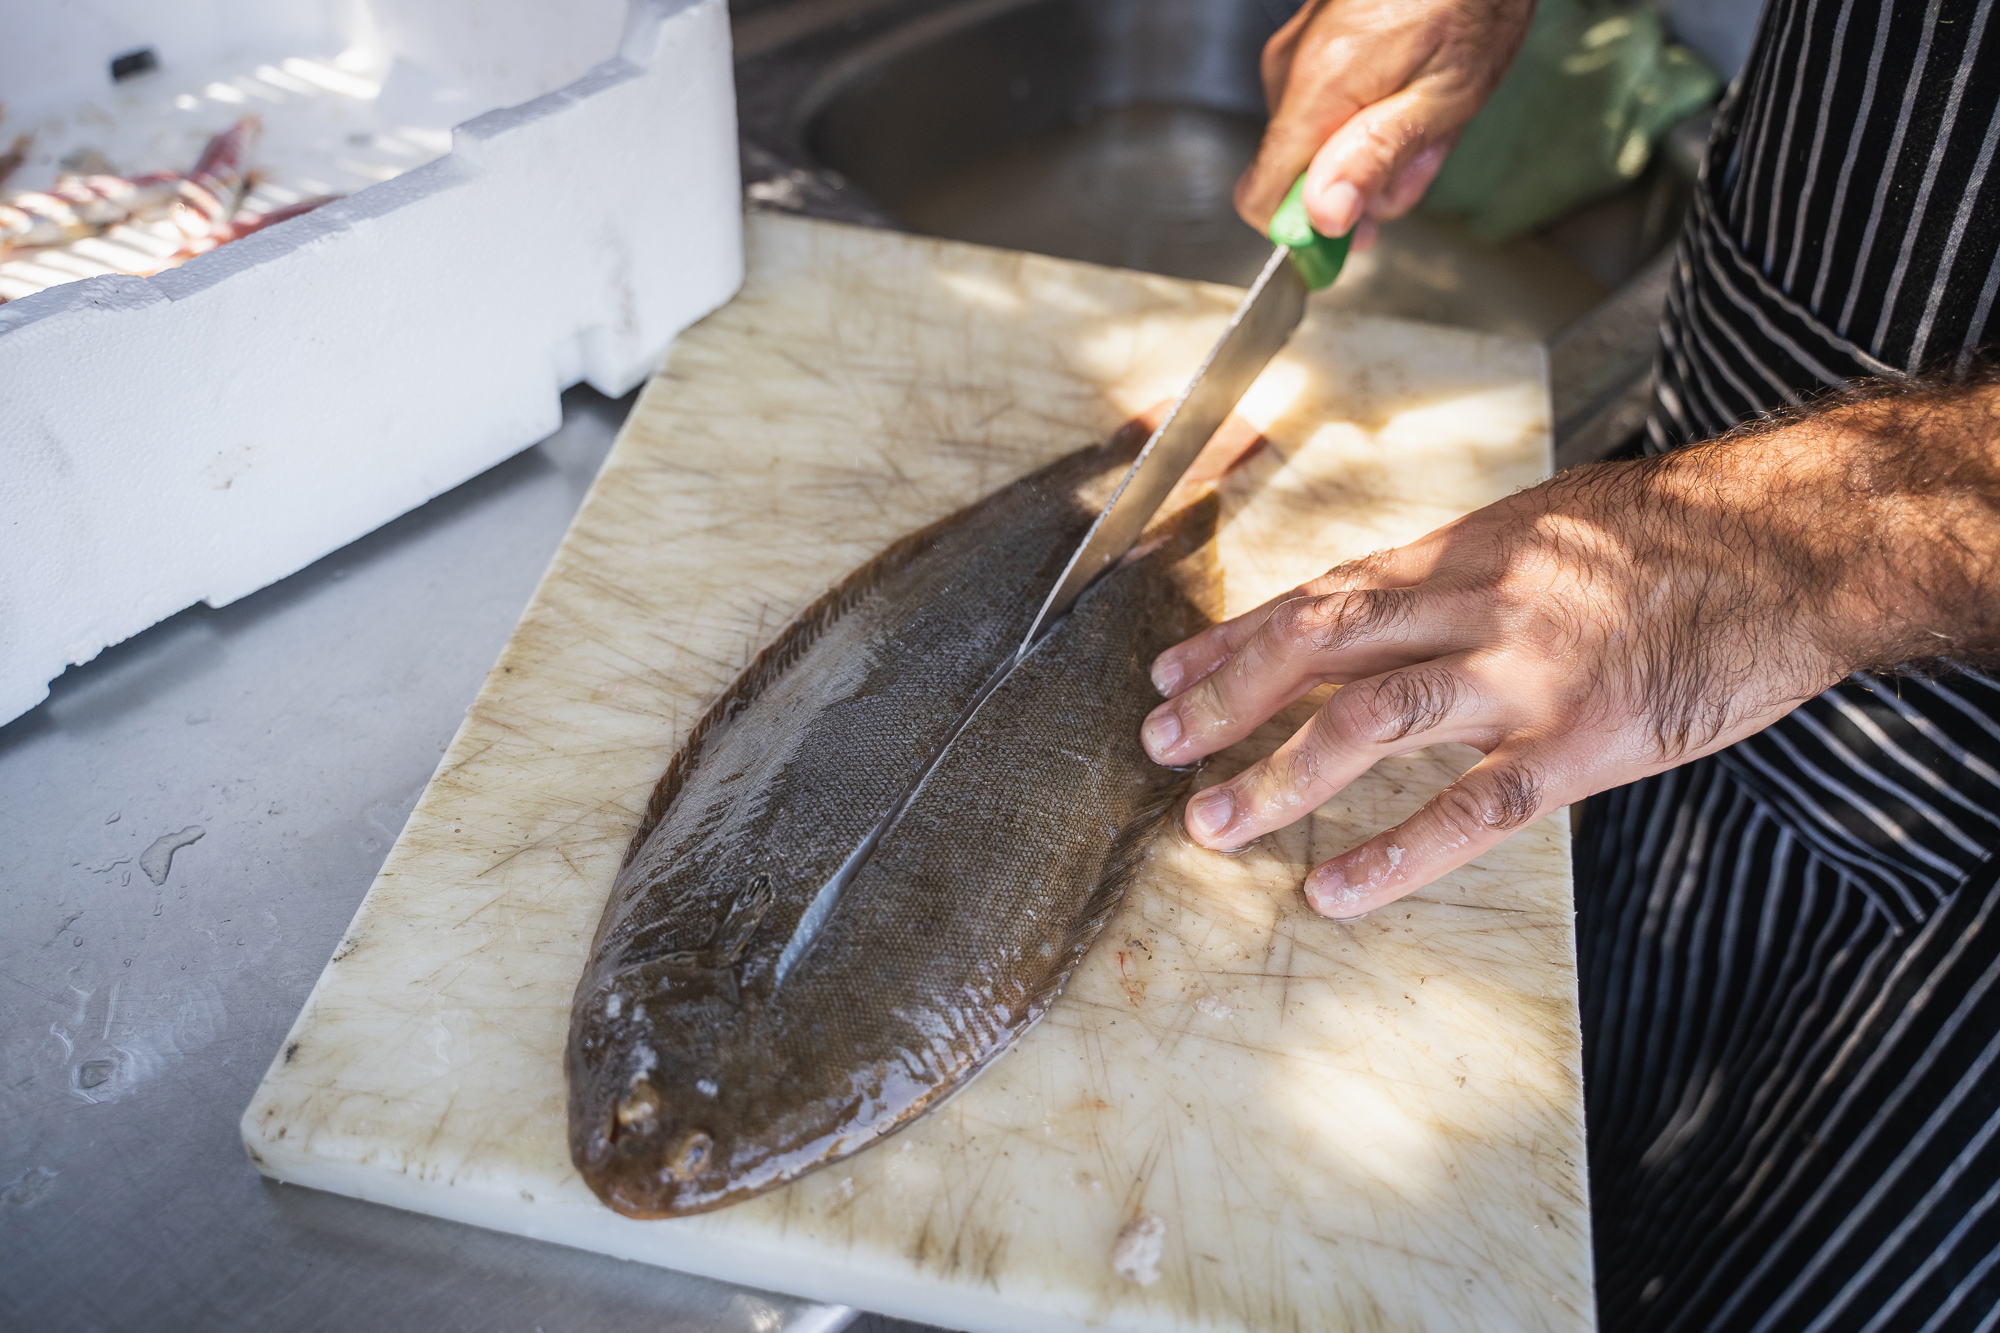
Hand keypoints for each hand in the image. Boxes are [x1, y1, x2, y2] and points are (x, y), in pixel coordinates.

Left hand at [1140, 387, 1999, 917]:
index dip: (1240, 637)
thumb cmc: (1679, 534)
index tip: (1172, 672)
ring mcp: (1526, 671)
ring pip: (1371, 720)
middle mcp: (1477, 602)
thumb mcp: (1552, 524)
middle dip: (1227, 696)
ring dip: (1278, 774)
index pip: (1325, 595)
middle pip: (1322, 646)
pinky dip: (1396, 850)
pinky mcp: (1584, 740)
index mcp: (1466, 549)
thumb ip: (1466, 573)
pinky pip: (1473, 806)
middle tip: (1156, 741)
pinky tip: (1336, 888)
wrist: (1796, 544)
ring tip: (1211, 822)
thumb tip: (1386, 610)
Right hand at [1236, 0, 1535, 248]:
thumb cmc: (1472, 0)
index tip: (1350, 241)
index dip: (1302, 232)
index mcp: (1318, 90)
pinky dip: (1370, 113)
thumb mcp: (1445, 94)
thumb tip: (1324, 217)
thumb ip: (1377, 157)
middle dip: (1363, 183)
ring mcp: (1300, 53)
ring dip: (1374, 147)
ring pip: (1320, 141)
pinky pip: (1329, 105)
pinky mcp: (1316, 42)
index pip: (1262, 196)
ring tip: (1431, 112)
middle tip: (1424, 156)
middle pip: (1301, 174)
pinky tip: (1415, 88)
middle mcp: (1292, 71)